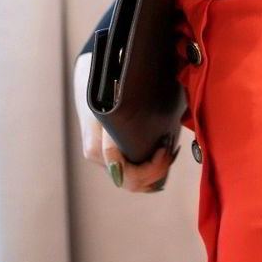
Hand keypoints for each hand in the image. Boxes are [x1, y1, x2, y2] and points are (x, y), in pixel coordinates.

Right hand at [72, 49, 178, 190]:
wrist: (91, 78)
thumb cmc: (109, 86)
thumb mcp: (120, 97)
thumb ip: (134, 117)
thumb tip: (163, 132)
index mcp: (99, 146)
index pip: (126, 173)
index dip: (151, 167)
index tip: (165, 148)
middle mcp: (98, 157)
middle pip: (130, 182)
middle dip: (155, 172)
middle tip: (170, 152)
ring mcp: (101, 159)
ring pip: (131, 182)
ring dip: (153, 174)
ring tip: (169, 152)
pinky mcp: (108, 158)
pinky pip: (130, 174)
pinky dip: (147, 172)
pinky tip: (161, 156)